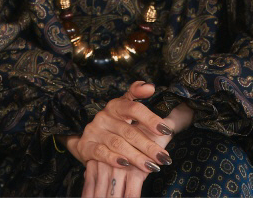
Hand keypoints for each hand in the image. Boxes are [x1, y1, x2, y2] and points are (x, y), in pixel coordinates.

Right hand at [66, 82, 175, 197]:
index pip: (134, 108)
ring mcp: (94, 131)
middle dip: (148, 146)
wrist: (91, 140)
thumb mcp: (125, 109)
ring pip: (117, 144)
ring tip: (152, 166)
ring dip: (136, 156)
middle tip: (164, 158)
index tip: (166, 130)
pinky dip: (113, 159)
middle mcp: (103, 116)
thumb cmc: (115, 125)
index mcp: (115, 106)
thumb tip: (149, 86)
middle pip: (129, 131)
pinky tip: (126, 164)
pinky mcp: (86, 145)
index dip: (150, 118)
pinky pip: (100, 152)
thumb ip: (136, 95)